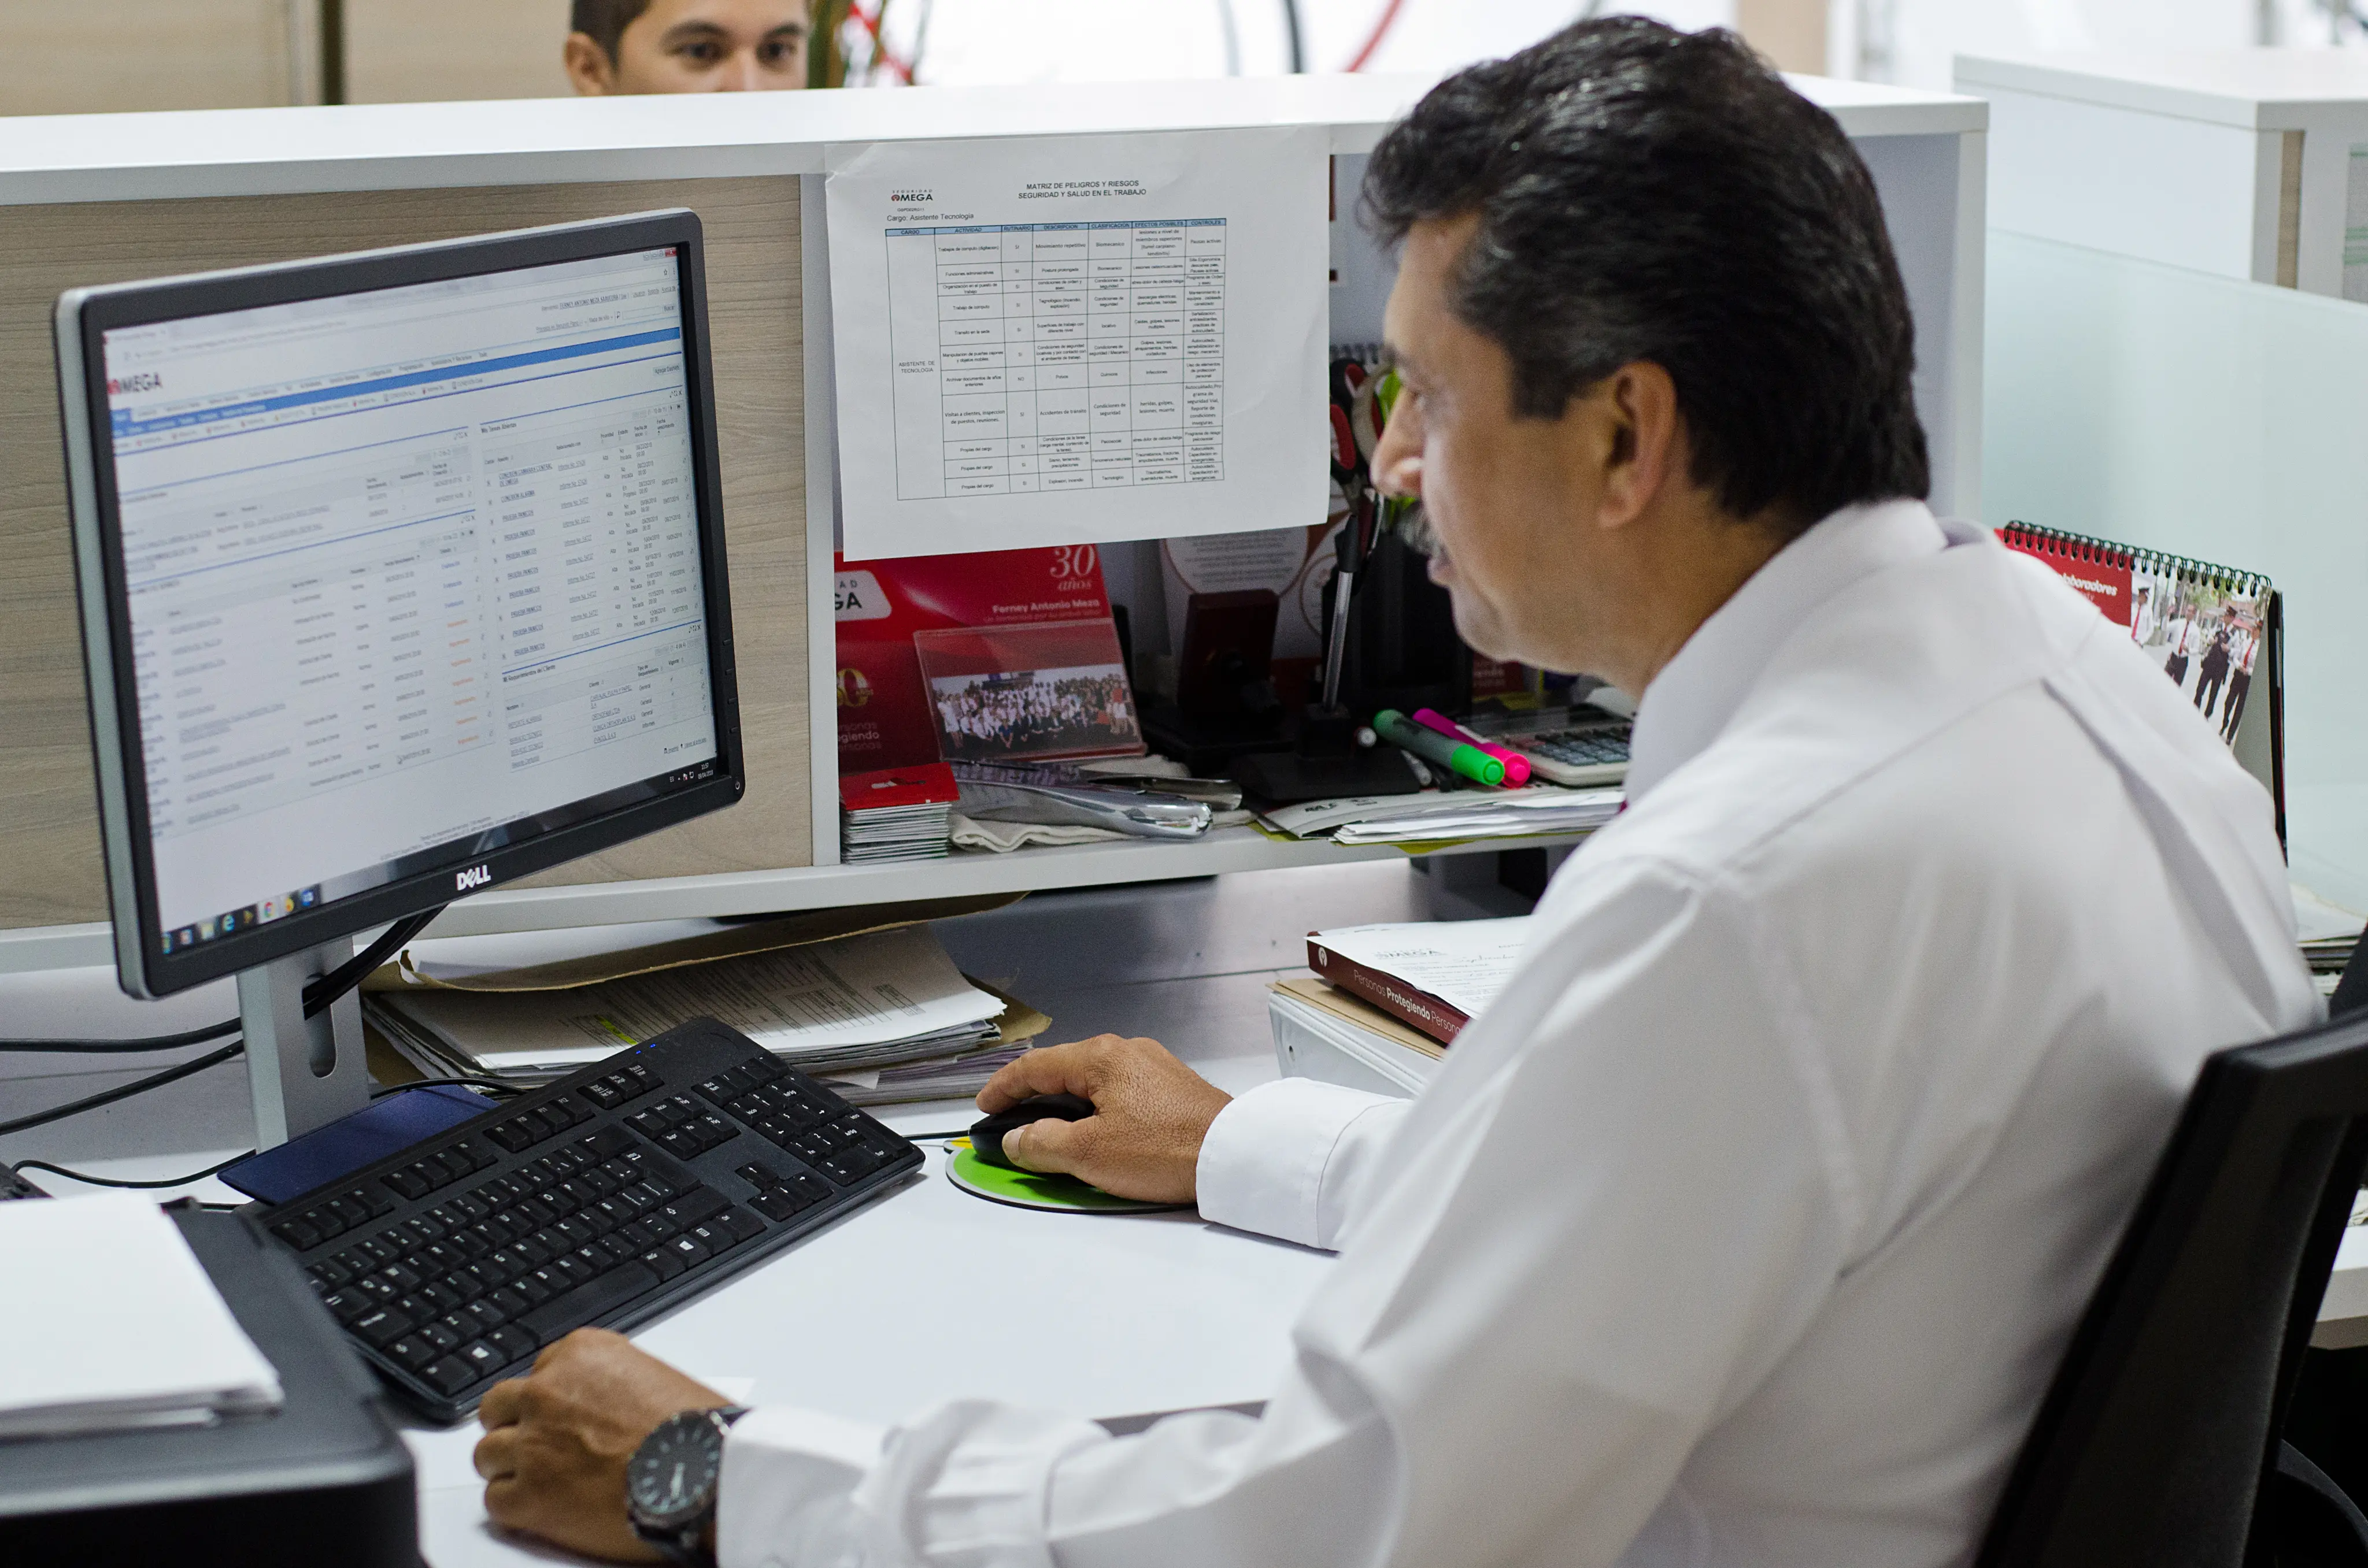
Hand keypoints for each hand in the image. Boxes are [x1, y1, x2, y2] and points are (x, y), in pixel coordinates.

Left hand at [474, 1327, 728, 1562]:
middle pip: (499, 1406)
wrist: (704, 1473)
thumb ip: (611, 1385)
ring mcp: (532, 1444)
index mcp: (581, 1355)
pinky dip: (515, 1506)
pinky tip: (541, 1508)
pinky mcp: (528, 1495)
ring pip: (487, 1453)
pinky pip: (496, 1500)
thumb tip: (600, 1409)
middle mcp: (548, 1392)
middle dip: (514, 1425)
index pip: (540, 1369)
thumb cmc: (695, 1430)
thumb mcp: (653, 1377)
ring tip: (541, 1481)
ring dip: (510, 1467)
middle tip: (537, 1445)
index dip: (549, 1398)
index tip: (559, 1415)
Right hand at [975, 1035, 1231, 1203]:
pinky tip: (1096, 1136)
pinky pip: (1119, 1094)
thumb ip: (1041, 1143)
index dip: (1003, 1088)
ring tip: (1050, 1135)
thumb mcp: (1089, 1153)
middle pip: (1065, 1070)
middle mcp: (1127, 1051)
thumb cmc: (1165, 1148)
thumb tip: (1015, 1138)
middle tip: (1011, 1123)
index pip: (1035, 1066)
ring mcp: (1153, 1067)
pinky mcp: (1172, 1089)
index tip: (984, 1106)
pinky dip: (1096, 1112)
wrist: (1235, 1156)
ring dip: (1067, 1106)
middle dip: (1034, 1097)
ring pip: (1093, 1083)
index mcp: (1101, 1057)